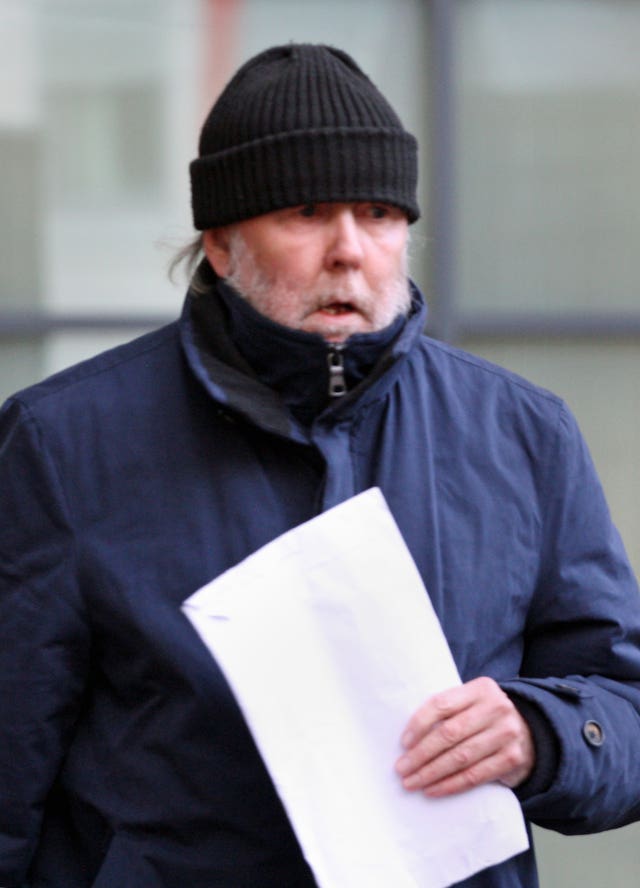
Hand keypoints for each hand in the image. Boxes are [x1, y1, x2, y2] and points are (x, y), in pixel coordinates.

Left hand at [395, 676, 534, 797]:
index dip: (419, 724)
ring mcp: (506, 733)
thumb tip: (409, 737)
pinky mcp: (512, 758)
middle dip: (421, 754)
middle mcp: (496, 707)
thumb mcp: (471, 702)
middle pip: (449, 733)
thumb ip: (448, 709)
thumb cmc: (485, 717)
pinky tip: (433, 790)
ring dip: (431, 772)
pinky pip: (475, 775)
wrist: (528, 732)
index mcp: (481, 688)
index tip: (403, 743)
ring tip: (412, 782)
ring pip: (460, 757)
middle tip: (401, 768)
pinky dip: (450, 784)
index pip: (442, 704)